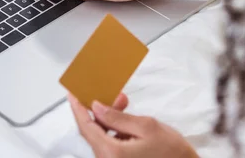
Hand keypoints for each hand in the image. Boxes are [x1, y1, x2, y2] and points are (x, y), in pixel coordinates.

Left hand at [69, 94, 197, 157]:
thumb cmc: (172, 153)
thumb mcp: (146, 126)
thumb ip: (118, 117)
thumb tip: (97, 107)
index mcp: (112, 153)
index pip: (86, 126)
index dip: (77, 107)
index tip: (72, 93)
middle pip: (92, 131)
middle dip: (98, 109)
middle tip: (106, 92)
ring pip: (101, 137)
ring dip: (108, 118)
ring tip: (123, 102)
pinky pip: (109, 144)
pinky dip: (114, 129)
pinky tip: (125, 120)